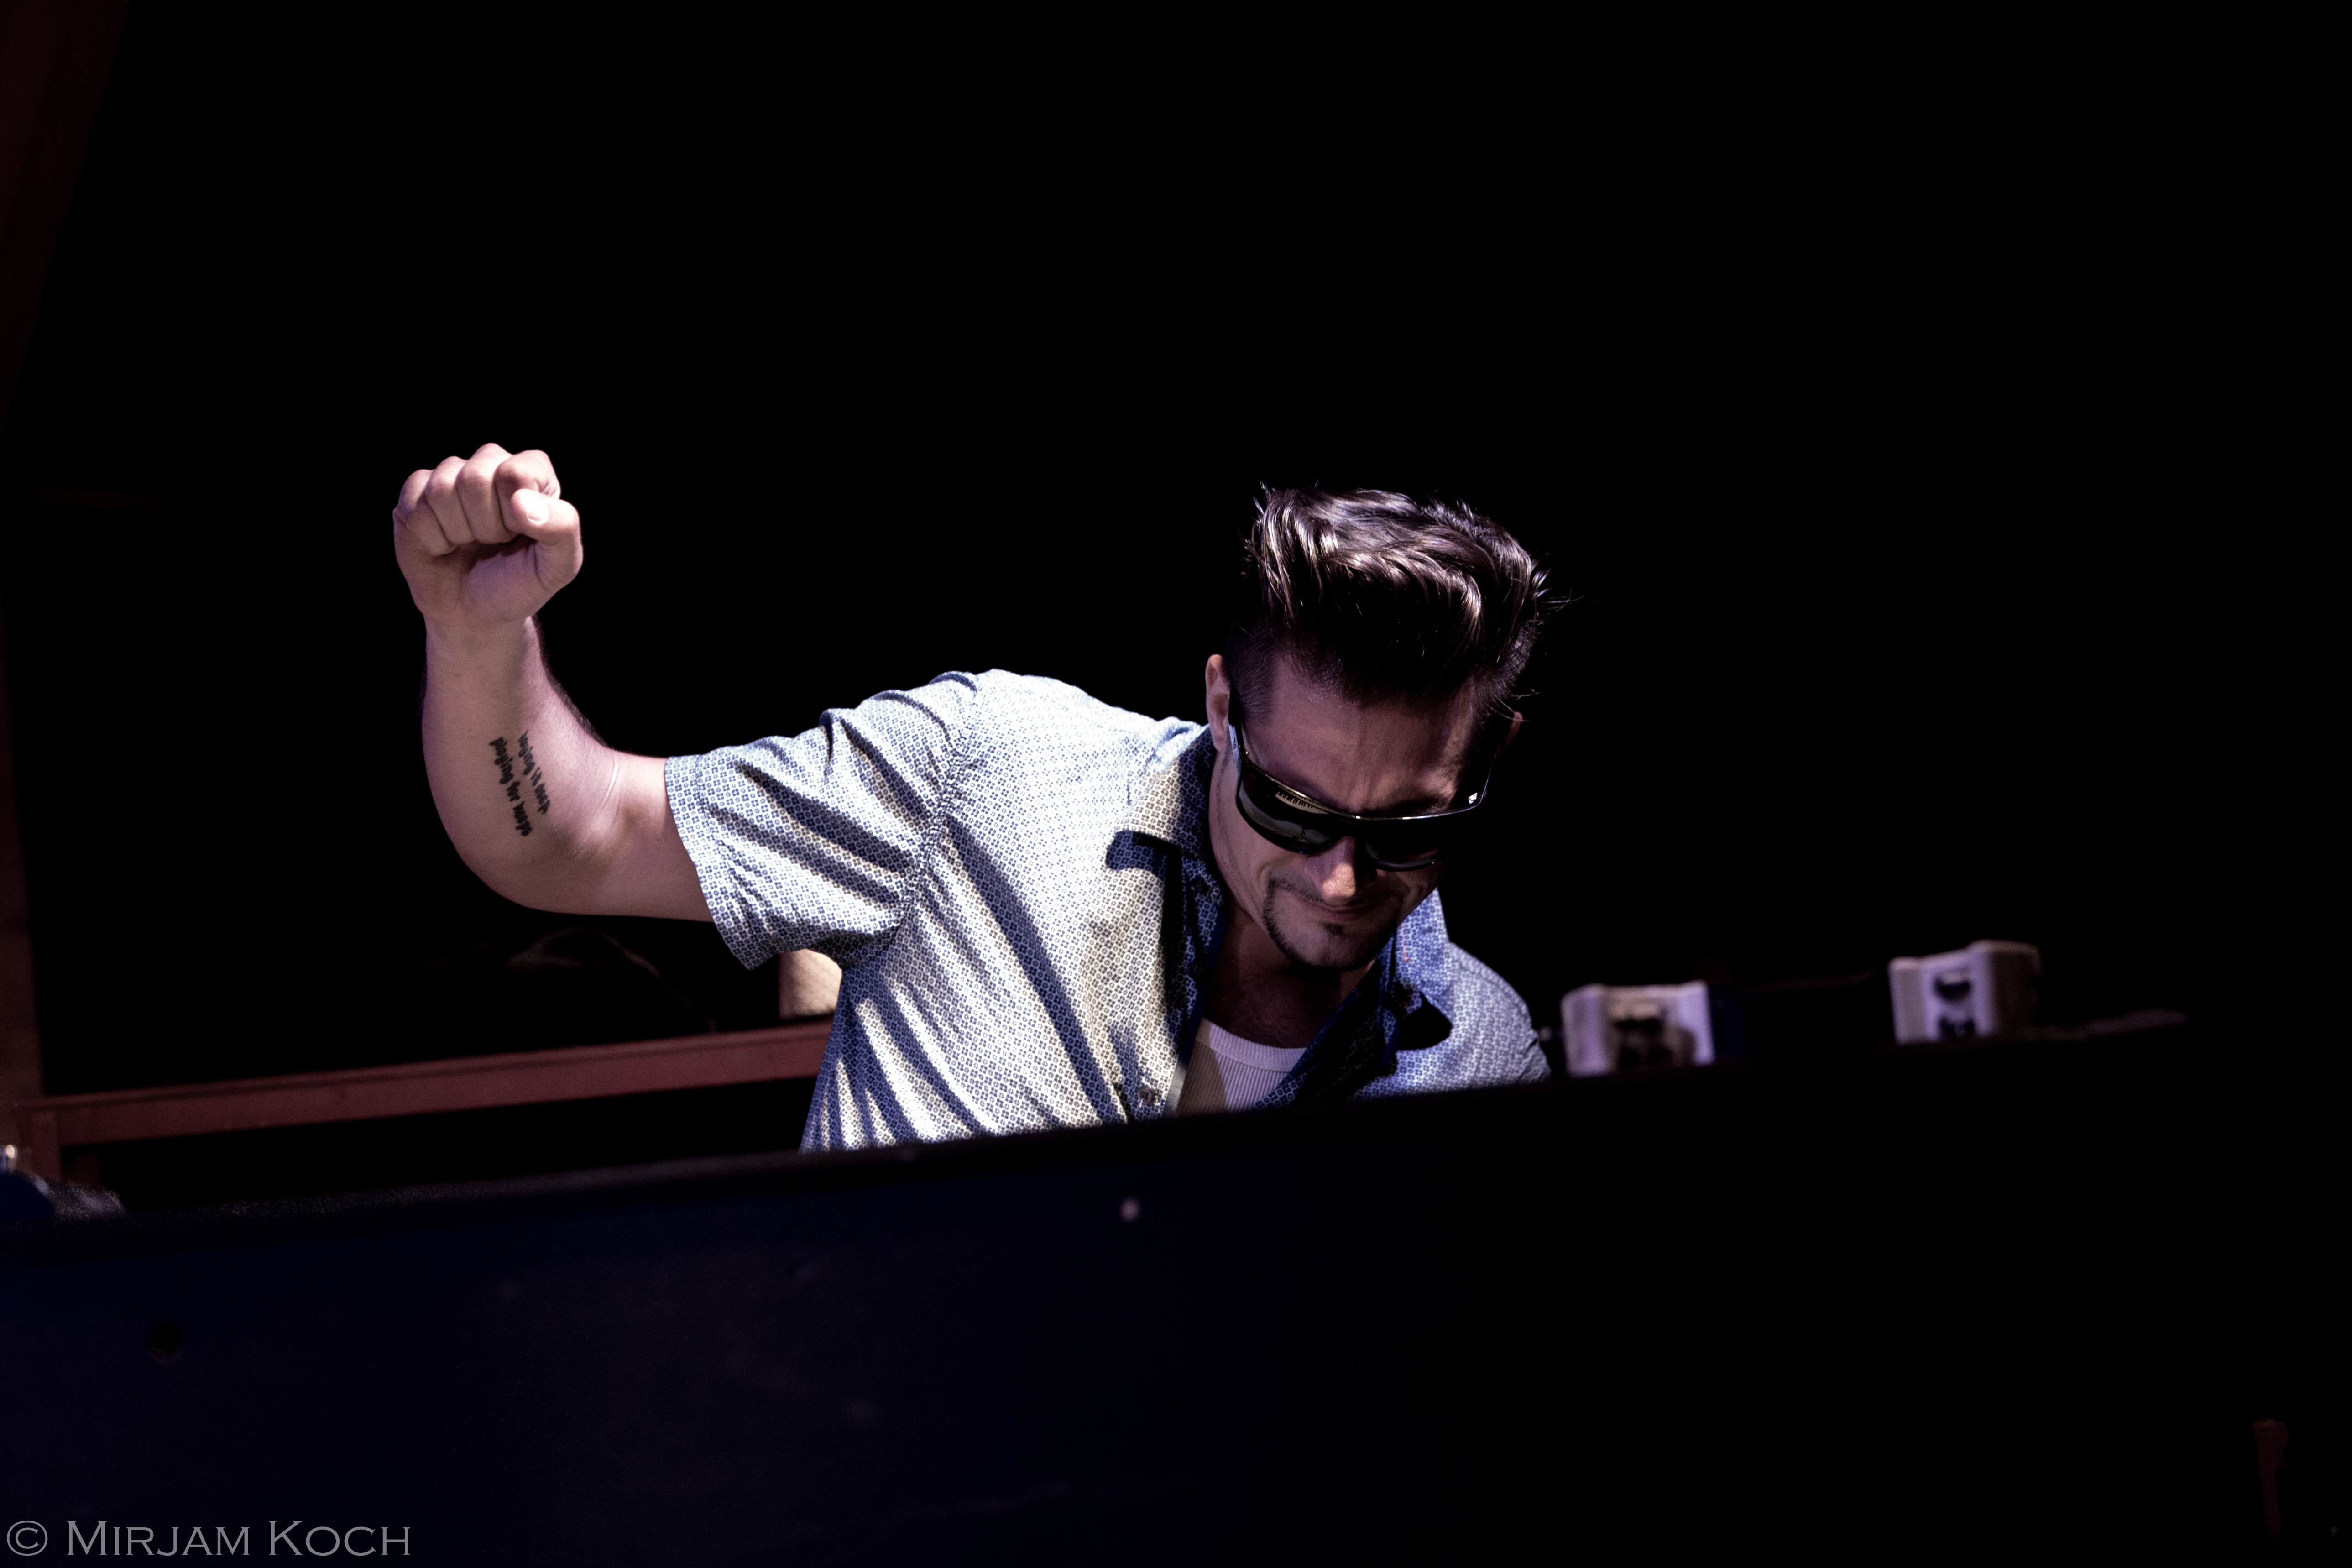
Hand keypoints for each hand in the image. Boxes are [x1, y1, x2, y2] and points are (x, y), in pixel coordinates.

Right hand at [393, 444, 583, 632]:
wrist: (477, 612)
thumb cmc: (521, 582)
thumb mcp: (559, 565)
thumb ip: (561, 528)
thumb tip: (521, 502)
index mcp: (532, 470)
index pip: (514, 473)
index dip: (513, 514)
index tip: (519, 534)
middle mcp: (490, 462)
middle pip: (474, 477)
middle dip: (485, 526)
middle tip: (493, 542)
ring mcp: (449, 474)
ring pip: (441, 489)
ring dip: (458, 532)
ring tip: (470, 543)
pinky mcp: (415, 492)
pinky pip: (414, 507)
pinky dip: (432, 539)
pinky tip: (445, 545)